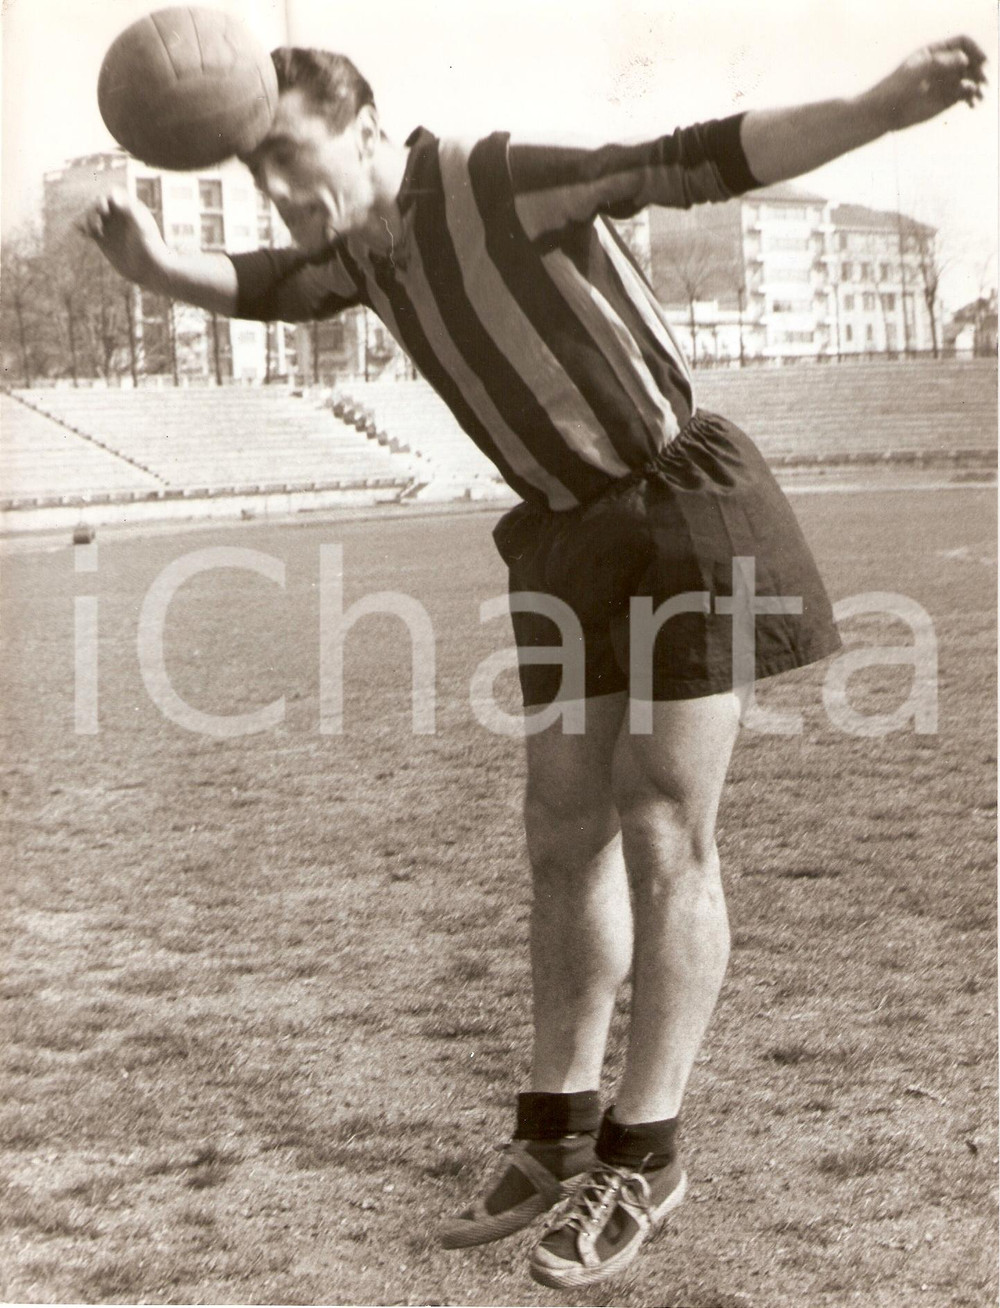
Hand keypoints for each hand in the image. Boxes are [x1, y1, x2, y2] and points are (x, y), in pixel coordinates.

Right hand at [79, 188, 170, 287]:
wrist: (150, 269)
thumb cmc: (150, 247)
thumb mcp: (141, 226)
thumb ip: (128, 209)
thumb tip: (112, 195)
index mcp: (129, 207)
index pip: (111, 194)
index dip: (104, 199)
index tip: (104, 211)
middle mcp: (118, 215)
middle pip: (98, 203)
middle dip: (92, 211)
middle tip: (96, 226)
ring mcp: (110, 226)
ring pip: (91, 215)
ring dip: (86, 219)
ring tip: (90, 232)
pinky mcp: (102, 239)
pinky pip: (89, 229)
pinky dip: (82, 228)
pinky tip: (80, 231)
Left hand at [872, 36, 986, 130]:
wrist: (885, 111)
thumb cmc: (897, 88)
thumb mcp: (920, 70)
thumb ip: (942, 62)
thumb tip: (965, 60)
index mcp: (936, 52)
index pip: (962, 43)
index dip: (974, 49)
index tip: (981, 61)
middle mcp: (944, 65)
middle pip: (970, 60)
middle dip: (979, 69)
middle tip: (981, 80)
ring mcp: (946, 82)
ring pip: (971, 78)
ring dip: (979, 84)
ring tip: (979, 95)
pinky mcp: (946, 100)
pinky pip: (966, 95)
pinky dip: (972, 97)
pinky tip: (972, 103)